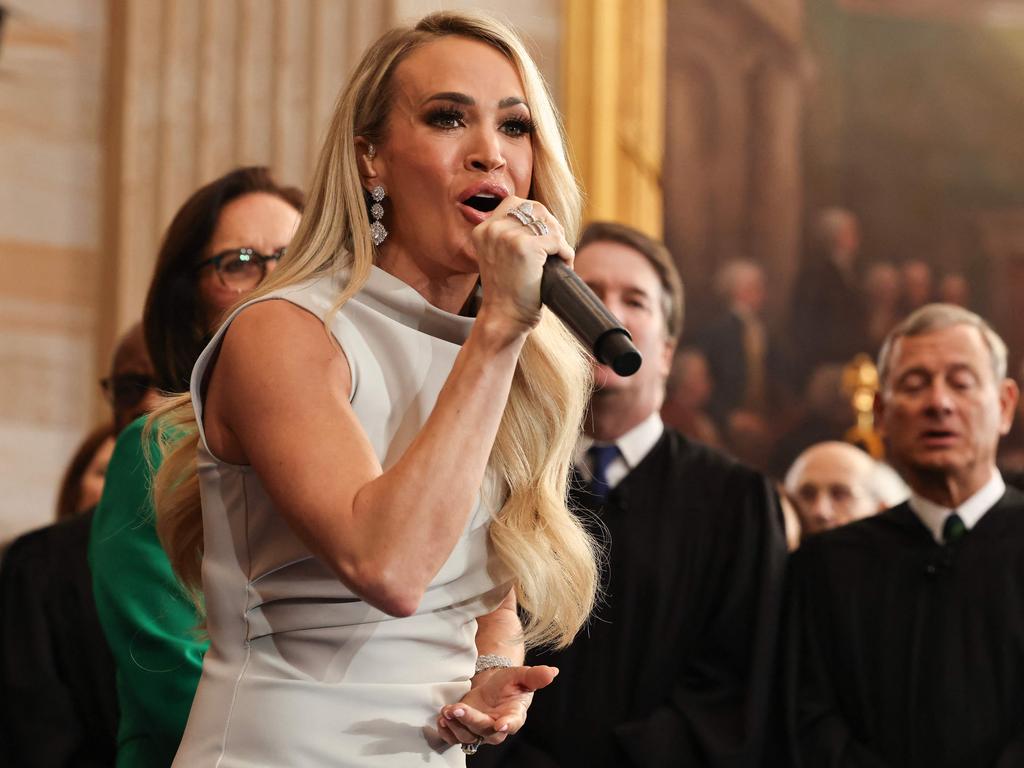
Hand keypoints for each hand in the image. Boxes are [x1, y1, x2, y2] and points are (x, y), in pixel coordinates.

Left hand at [436, 665, 557, 749]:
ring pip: (467, 736)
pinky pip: (454, 738)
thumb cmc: (509, 683)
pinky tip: (442, 719)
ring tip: (446, 711)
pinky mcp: (465, 730)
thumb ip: (535, 676)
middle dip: (470, 720)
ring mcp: (479, 731)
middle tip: (457, 709)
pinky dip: (446, 732)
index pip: (512, 724)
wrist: (492, 686)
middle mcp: (496, 728)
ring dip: (455, 725)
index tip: (500, 725)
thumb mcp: (521, 675)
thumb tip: (553, 671)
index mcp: (514, 715)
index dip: (506, 725)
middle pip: (483, 731)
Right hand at [471, 197, 572, 338]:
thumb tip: (545, 219)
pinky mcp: (526, 248)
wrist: (504, 319)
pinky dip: (566, 253)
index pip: (515, 203)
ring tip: (559, 258)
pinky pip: (558, 241)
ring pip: (548, 223)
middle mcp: (492, 229)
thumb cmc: (507, 293)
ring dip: (560, 239)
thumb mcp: (500, 257)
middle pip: (535, 208)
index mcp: (483, 230)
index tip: (543, 236)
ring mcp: (508, 237)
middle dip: (552, 225)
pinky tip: (565, 265)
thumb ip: (511, 236)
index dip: (536, 216)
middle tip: (556, 248)